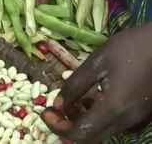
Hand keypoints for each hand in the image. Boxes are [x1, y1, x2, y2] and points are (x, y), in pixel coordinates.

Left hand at [41, 23, 151, 143]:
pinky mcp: (137, 112)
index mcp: (113, 107)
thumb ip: (75, 85)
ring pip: (100, 133)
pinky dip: (93, 118)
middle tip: (55, 110)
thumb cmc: (130, 48)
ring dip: (80, 123)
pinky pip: (110, 124)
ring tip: (70, 103)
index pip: (79, 132)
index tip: (46, 112)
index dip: (58, 126)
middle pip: (89, 138)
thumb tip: (57, 104)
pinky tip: (89, 101)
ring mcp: (133, 118)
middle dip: (67, 127)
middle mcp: (124, 120)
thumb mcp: (97, 62)